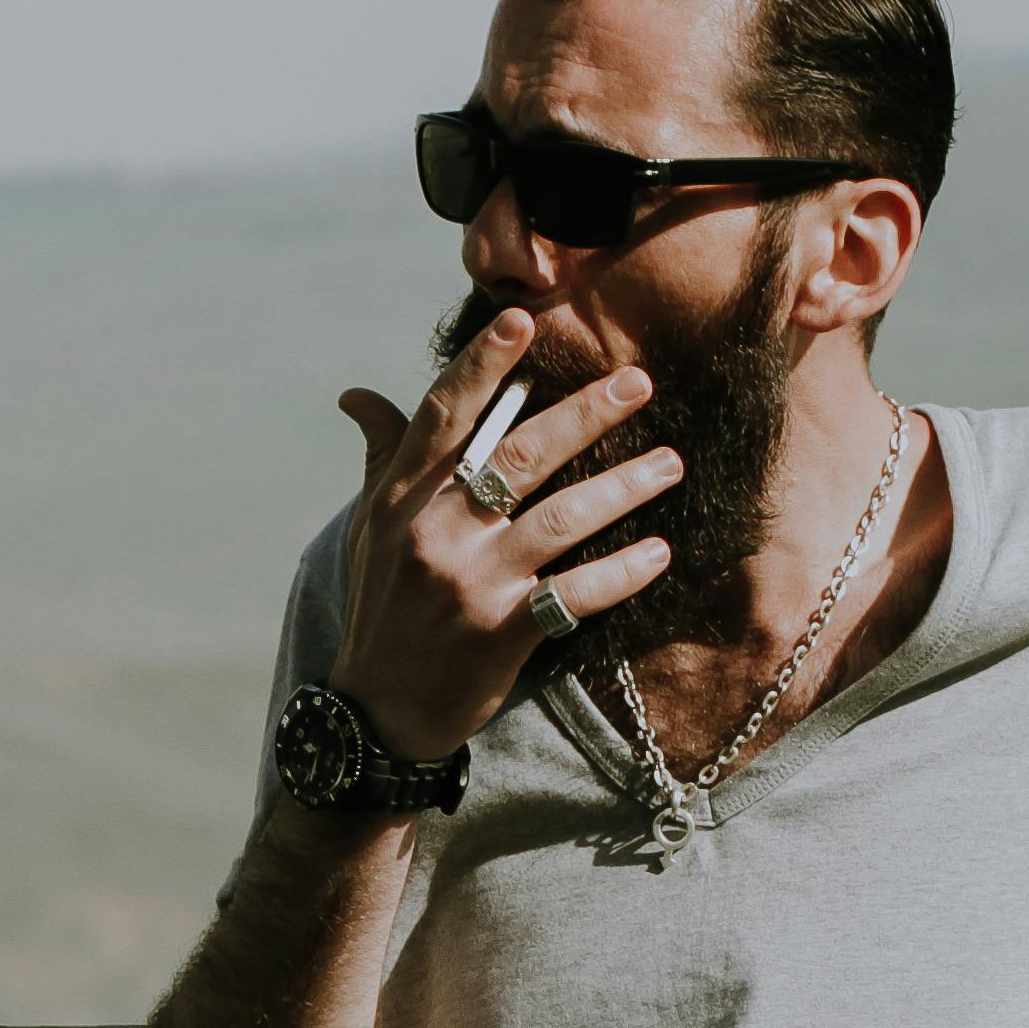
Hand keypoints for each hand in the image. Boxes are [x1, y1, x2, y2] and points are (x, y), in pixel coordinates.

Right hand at [325, 307, 684, 768]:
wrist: (379, 708)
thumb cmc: (382, 605)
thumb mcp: (371, 529)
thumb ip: (380, 457)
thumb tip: (356, 395)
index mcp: (401, 498)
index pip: (443, 417)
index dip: (481, 365)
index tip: (522, 319)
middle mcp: (433, 531)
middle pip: (519, 455)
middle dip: (585, 413)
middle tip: (640, 380)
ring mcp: (469, 582)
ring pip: (560, 519)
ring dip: (623, 487)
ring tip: (671, 463)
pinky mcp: (501, 631)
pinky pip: (575, 593)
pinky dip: (621, 571)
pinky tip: (659, 552)